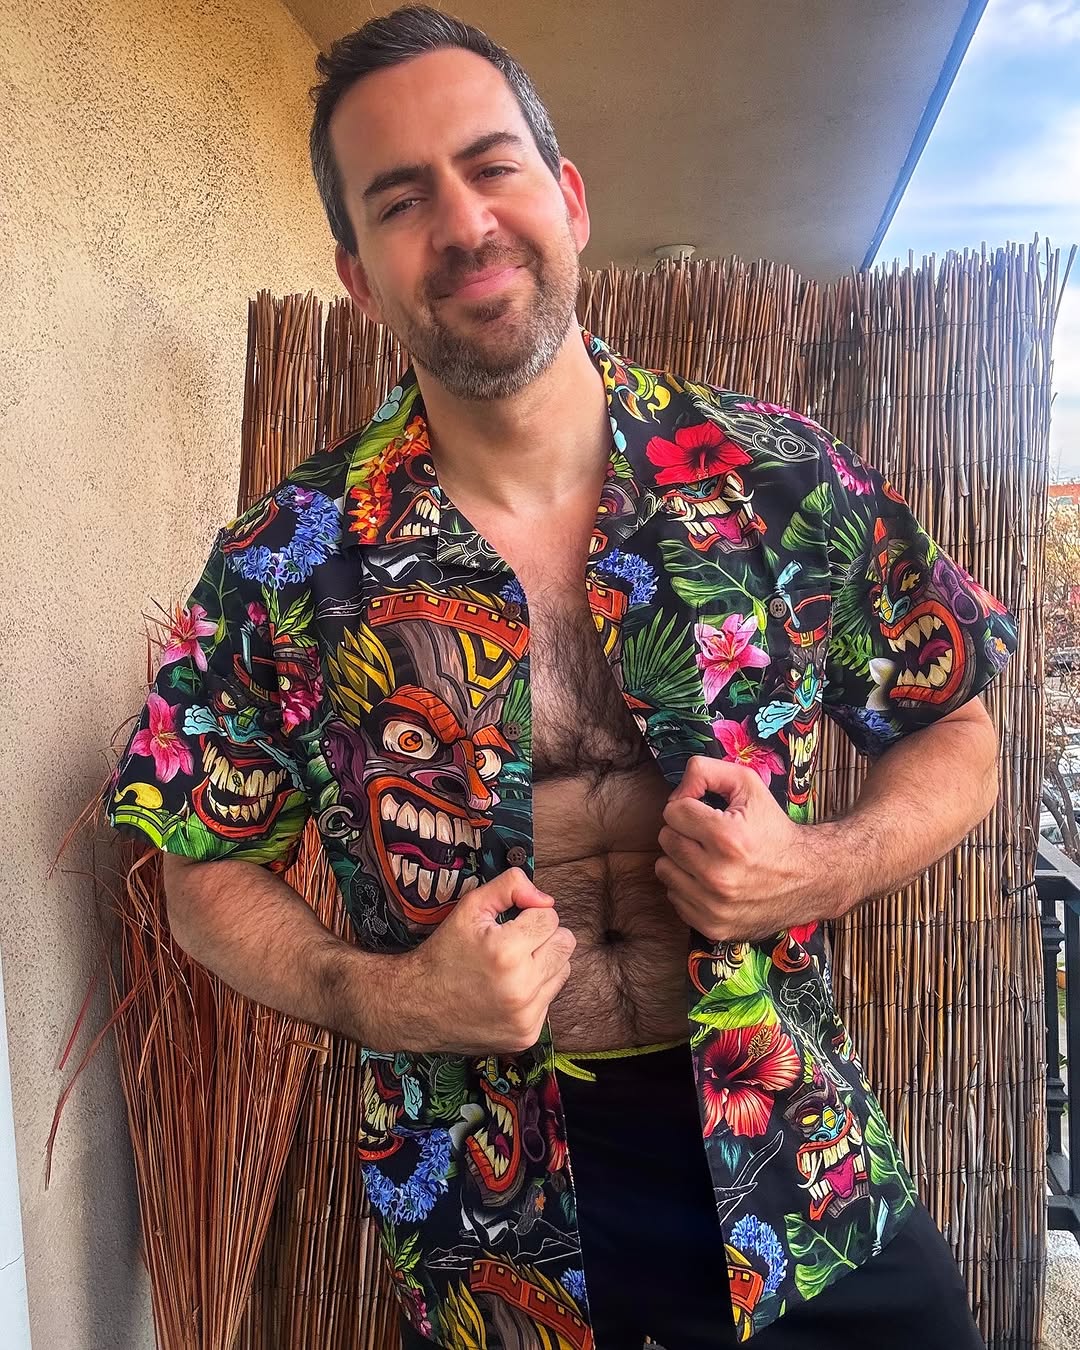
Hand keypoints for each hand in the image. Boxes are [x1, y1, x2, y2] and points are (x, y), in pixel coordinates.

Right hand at [393, 869, 575, 1054]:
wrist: (416, 1007)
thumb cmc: (443, 954)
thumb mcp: (469, 908)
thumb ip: (510, 887)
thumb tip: (545, 898)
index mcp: (506, 952)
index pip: (549, 917)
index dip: (529, 915)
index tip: (510, 924)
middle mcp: (520, 988)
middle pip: (565, 943)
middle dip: (542, 936)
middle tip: (514, 943)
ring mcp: (525, 1016)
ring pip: (563, 970)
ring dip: (543, 963)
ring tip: (511, 966)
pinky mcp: (527, 1034)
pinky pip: (550, 999)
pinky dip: (534, 991)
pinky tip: (507, 990)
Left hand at [655, 756, 843, 941]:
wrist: (808, 878)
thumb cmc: (773, 829)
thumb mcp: (748, 785)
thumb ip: (706, 770)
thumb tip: (676, 788)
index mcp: (728, 837)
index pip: (673, 811)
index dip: (688, 806)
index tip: (706, 812)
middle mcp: (719, 875)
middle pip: (666, 839)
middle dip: (685, 832)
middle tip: (710, 835)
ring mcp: (714, 905)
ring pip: (664, 869)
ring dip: (682, 859)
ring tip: (710, 857)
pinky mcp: (712, 926)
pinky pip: (674, 897)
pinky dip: (689, 886)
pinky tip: (713, 880)